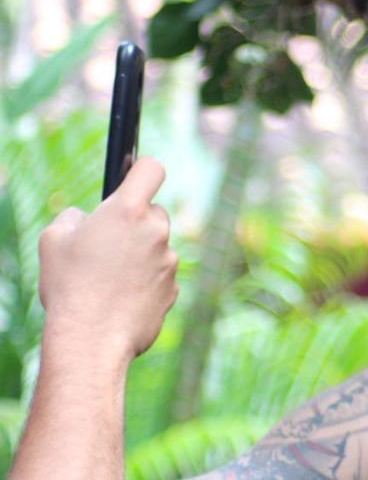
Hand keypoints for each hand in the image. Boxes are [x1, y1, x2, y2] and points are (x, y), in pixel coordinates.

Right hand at [38, 158, 177, 365]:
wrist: (91, 339)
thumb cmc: (69, 286)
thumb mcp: (53, 240)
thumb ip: (74, 217)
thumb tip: (86, 217)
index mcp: (128, 211)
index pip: (150, 169)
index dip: (141, 170)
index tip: (133, 177)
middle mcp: (156, 231)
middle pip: (153, 212)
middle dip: (135, 222)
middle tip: (106, 245)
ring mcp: (169, 260)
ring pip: (157, 246)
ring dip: (139, 255)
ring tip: (107, 280)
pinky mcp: (174, 288)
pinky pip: (159, 275)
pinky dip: (145, 282)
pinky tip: (119, 299)